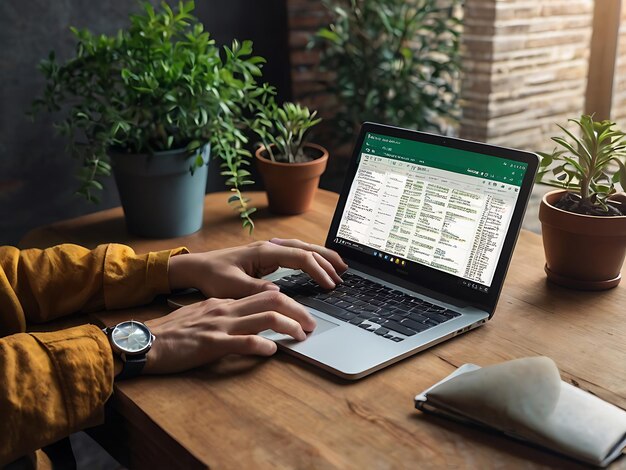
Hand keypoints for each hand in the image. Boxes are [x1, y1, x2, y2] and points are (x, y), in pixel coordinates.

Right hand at [143, 290, 315, 373]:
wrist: (144, 341)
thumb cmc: (171, 333)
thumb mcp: (201, 316)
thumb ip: (224, 315)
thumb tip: (247, 321)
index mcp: (224, 302)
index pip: (264, 294)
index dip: (288, 302)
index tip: (301, 312)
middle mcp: (226, 309)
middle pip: (272, 299)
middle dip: (298, 310)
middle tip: (312, 323)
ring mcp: (220, 325)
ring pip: (265, 318)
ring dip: (289, 326)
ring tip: (302, 336)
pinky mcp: (212, 344)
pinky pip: (245, 342)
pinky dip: (263, 346)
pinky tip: (272, 351)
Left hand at [168, 238, 347, 298]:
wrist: (198, 267)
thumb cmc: (213, 275)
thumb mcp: (232, 287)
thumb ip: (255, 289)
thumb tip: (279, 293)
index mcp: (265, 252)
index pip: (300, 258)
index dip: (318, 271)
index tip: (330, 285)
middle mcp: (270, 247)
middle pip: (307, 248)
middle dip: (327, 259)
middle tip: (344, 272)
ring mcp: (270, 250)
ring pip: (303, 248)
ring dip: (322, 257)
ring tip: (339, 267)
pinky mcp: (268, 256)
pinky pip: (296, 254)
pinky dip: (310, 258)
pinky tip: (317, 266)